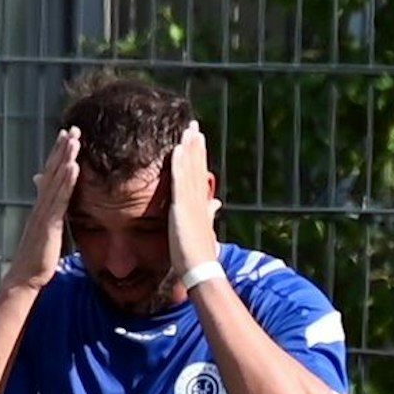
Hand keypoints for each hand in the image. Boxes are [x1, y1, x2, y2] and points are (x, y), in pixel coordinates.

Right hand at [4, 127, 79, 290]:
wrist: (25, 277)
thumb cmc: (36, 258)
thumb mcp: (44, 231)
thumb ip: (49, 215)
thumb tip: (51, 207)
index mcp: (41, 207)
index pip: (50, 175)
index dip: (58, 155)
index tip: (67, 136)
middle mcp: (40, 205)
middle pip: (52, 171)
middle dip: (62, 149)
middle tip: (72, 128)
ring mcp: (43, 213)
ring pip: (56, 181)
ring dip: (65, 159)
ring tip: (74, 140)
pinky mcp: (49, 224)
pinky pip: (60, 199)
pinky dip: (67, 182)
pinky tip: (74, 167)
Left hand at [168, 121, 220, 275]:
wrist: (200, 268)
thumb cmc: (200, 254)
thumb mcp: (205, 229)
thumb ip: (209, 213)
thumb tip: (216, 203)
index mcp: (201, 202)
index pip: (199, 173)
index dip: (199, 155)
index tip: (198, 138)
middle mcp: (198, 198)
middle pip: (197, 166)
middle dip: (196, 145)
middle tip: (194, 125)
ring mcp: (191, 202)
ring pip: (190, 169)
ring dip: (189, 148)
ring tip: (188, 130)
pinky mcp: (182, 207)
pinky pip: (180, 180)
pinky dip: (179, 164)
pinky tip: (177, 149)